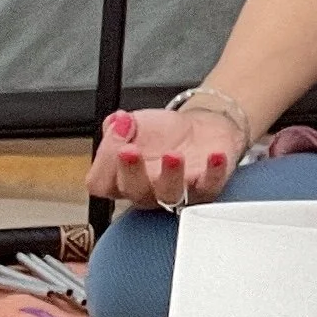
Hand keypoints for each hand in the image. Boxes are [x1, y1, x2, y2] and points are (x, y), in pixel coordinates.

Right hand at [86, 106, 244, 212]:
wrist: (199, 131)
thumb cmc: (163, 136)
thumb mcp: (133, 124)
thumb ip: (116, 126)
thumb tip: (115, 122)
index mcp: (122, 179)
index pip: (101, 183)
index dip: (104, 160)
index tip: (117, 130)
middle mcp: (148, 191)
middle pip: (134, 192)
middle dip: (131, 171)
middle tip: (131, 149)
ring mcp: (178, 191)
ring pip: (170, 194)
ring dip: (171, 175)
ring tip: (172, 154)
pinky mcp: (207, 187)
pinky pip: (210, 186)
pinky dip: (213, 172)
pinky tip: (214, 156)